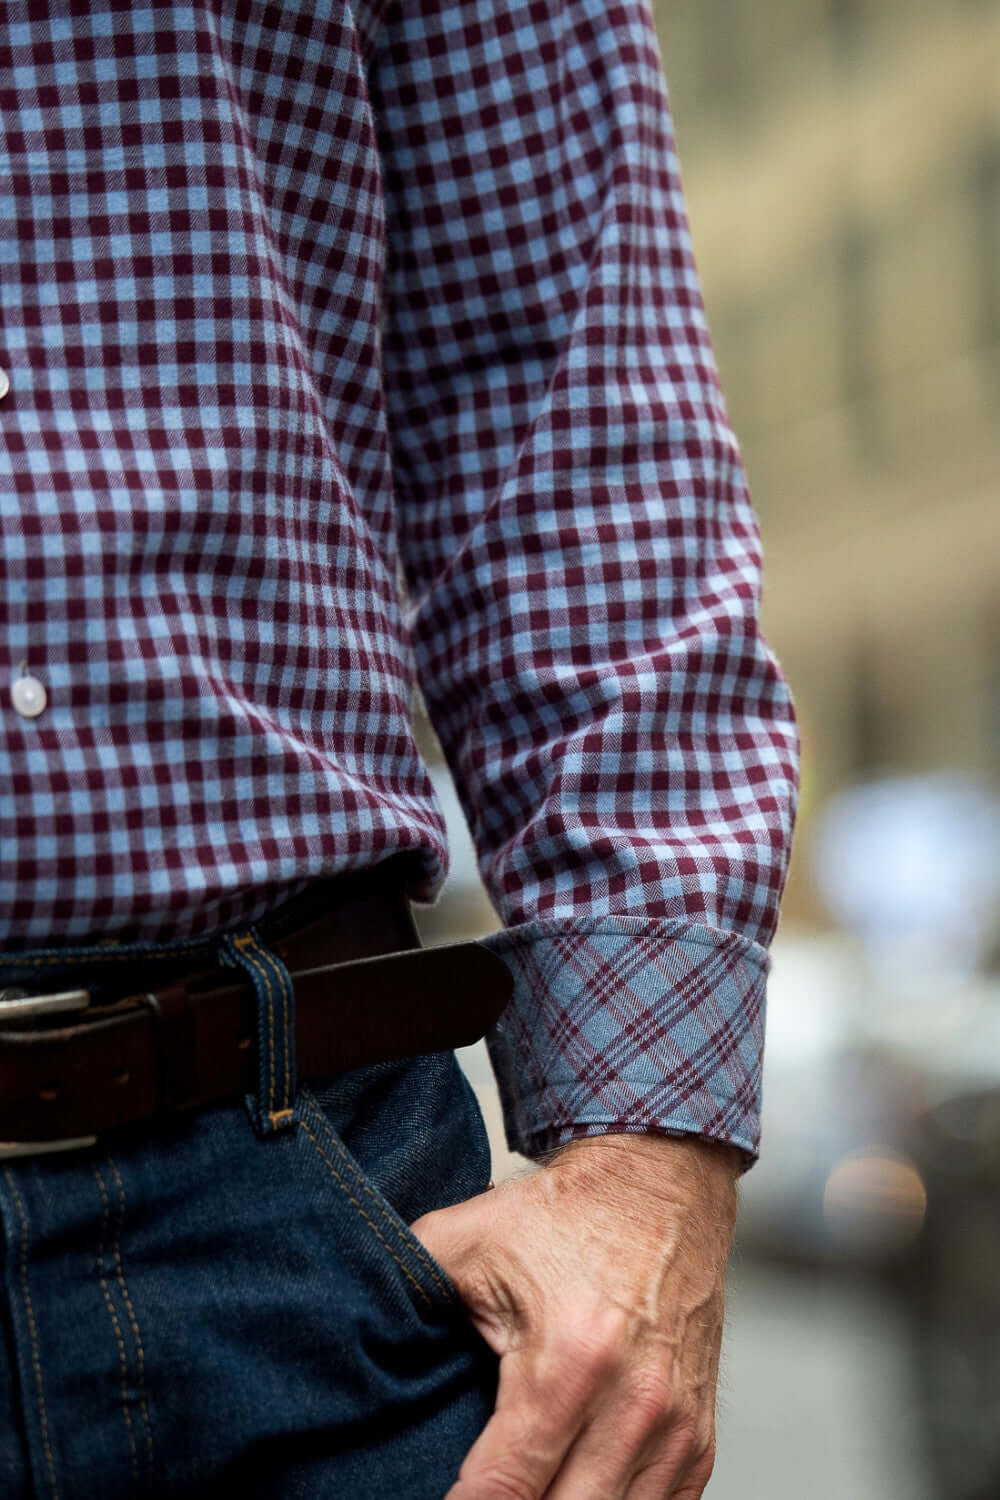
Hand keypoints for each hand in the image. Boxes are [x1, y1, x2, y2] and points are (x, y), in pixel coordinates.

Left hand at [411, 1131, 739, 1498]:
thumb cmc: (567, 1215)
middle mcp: (633, 1405)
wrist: (659, 1182)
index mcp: (570, 1361)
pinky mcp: (699, 1438)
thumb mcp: (468, 1237)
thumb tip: (350, 1319)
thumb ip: (407, 1284)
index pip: (505, 1489)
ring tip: (523, 1488)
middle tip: (476, 1493)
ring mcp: (675, 1428)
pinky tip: (572, 1493)